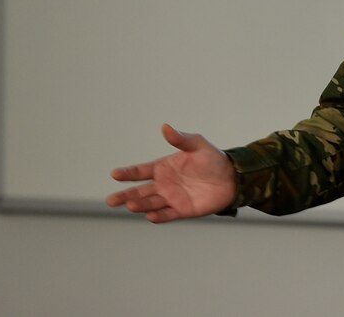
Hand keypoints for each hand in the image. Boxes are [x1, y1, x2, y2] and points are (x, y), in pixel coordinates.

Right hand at [106, 123, 236, 222]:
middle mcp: (164, 184)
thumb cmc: (213, 159)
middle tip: (111, 200)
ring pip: (151, 203)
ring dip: (141, 204)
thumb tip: (165, 127)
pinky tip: (150, 216)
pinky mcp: (182, 210)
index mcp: (164, 168)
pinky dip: (159, 216)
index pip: (141, 171)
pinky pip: (167, 214)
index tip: (115, 174)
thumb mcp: (197, 145)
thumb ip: (180, 139)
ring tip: (131, 204)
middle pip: (140, 191)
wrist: (232, 177)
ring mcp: (172, 198)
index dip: (128, 173)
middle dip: (125, 195)